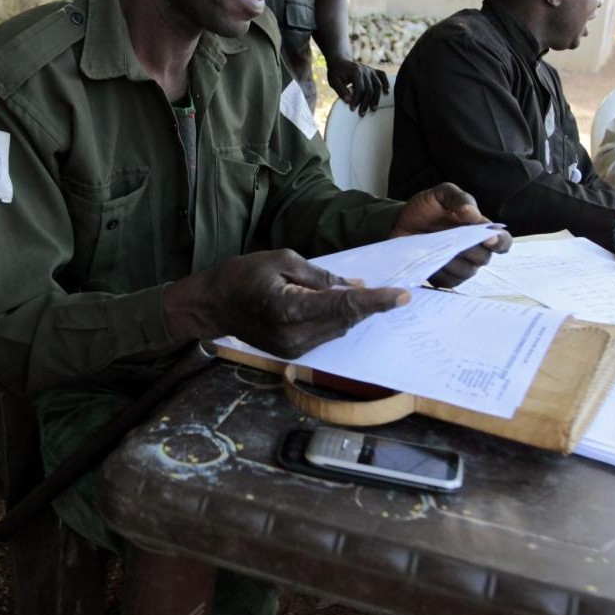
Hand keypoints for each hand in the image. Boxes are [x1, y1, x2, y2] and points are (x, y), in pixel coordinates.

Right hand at [163, 250, 409, 358]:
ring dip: (355, 314)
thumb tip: (354, 286)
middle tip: (396, 295)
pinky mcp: (292, 354)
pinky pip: (325, 336)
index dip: (376, 301)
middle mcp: (294, 337)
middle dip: (371, 307)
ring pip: (338, 331)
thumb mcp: (283, 260)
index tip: (402, 296)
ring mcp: (293, 350)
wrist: (211, 305)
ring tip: (371, 298)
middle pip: (345, 321)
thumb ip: (321, 276)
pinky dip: (337, 321)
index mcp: (290, 310)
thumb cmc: (242, 274)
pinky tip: (343, 307)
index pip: (343, 305)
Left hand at [326, 60, 390, 113]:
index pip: (360, 88)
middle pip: (370, 89)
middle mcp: (365, 70)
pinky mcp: (373, 70)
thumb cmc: (336, 73)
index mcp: (356, 71)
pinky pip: (382, 76)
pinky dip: (386, 83)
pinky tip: (386, 92)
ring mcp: (370, 70)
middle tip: (361, 113)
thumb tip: (349, 101)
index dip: (357, 100)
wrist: (339, 61)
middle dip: (366, 102)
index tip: (352, 109)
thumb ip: (341, 90)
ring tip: (373, 109)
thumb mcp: (333, 81)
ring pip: (378, 85)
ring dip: (376, 98)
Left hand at [389, 183, 512, 287]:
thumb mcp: (442, 194)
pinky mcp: (443, 277)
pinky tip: (428, 261)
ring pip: (466, 272)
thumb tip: (474, 215)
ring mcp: (459, 266)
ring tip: (436, 249)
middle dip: (470, 250)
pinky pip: (448, 282)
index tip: (488, 238)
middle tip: (453, 241)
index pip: (503, 241)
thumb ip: (460, 200)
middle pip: (484, 258)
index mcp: (479, 229)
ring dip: (453, 262)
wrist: (399, 221)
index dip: (500, 242)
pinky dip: (440, 273)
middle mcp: (474, 250)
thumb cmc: (426, 207)